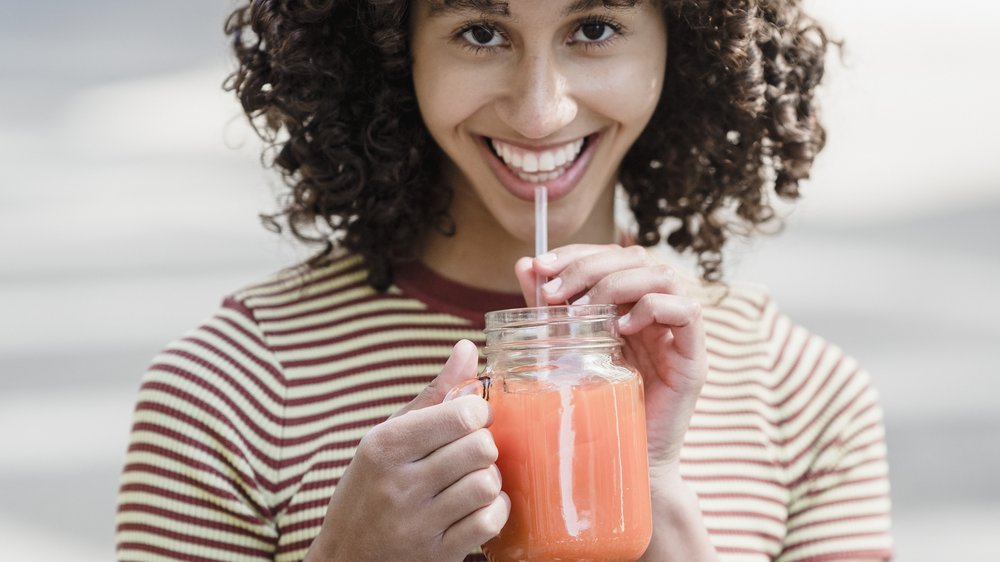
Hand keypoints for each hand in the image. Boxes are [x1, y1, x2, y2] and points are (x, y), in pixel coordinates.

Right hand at [305, 340, 510, 561]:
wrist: (346, 558)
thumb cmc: (371, 487)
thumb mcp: (389, 436)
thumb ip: (433, 394)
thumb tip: (468, 348)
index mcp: (385, 447)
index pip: (461, 415)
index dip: (478, 413)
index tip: (471, 419)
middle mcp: (398, 485)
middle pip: (480, 448)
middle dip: (484, 446)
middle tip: (471, 451)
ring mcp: (418, 524)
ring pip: (487, 484)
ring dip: (488, 479)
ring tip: (472, 479)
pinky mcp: (437, 555)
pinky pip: (489, 522)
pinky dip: (493, 511)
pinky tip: (477, 506)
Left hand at [515, 244, 707, 476]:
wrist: (619, 462)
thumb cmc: (593, 407)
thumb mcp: (565, 350)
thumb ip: (550, 309)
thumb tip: (524, 266)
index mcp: (629, 303)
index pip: (612, 254)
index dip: (577, 252)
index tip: (539, 266)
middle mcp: (658, 310)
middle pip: (635, 258)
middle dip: (589, 267)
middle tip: (553, 293)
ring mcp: (678, 332)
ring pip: (662, 276)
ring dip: (615, 284)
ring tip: (580, 313)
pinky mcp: (694, 358)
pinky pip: (687, 313)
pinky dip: (653, 308)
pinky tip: (621, 327)